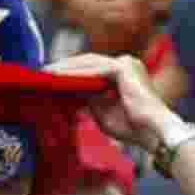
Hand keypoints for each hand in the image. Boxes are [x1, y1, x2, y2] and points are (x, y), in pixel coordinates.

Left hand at [48, 52, 175, 150]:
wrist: (152, 132)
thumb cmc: (132, 128)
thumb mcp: (102, 112)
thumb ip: (88, 101)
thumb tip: (69, 95)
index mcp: (122, 73)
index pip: (90, 68)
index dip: (69, 72)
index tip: (49, 78)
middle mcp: (124, 63)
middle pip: (87, 62)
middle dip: (64, 66)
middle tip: (42, 72)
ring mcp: (125, 63)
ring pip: (88, 62)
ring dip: (66, 68)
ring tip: (47, 73)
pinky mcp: (123, 68)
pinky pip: (94, 70)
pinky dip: (76, 73)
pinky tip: (60, 77)